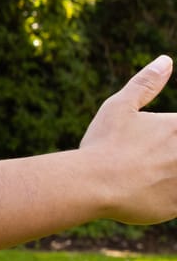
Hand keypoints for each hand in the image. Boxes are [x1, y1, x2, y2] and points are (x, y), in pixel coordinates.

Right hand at [81, 55, 176, 224]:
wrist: (92, 183)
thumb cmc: (104, 143)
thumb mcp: (120, 107)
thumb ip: (145, 83)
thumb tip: (166, 60)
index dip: (167, 134)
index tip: (152, 143)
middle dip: (166, 154)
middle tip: (143, 157)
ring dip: (166, 173)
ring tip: (144, 171)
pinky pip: (175, 200)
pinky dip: (164, 195)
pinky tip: (144, 193)